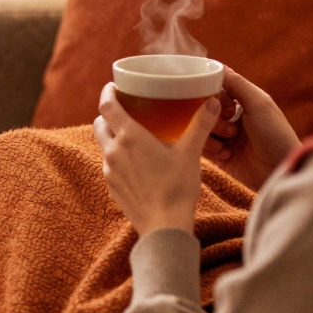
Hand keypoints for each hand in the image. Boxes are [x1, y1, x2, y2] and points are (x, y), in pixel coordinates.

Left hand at [94, 82, 221, 235]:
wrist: (164, 226)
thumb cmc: (177, 187)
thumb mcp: (191, 153)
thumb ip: (200, 125)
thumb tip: (213, 103)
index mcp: (129, 136)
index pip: (106, 105)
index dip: (107, 92)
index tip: (114, 86)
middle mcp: (113, 151)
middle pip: (100, 123)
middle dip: (108, 114)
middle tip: (125, 110)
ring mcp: (110, 170)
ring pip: (104, 145)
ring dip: (113, 137)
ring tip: (132, 136)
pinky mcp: (111, 187)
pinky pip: (110, 165)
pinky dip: (118, 158)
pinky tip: (136, 163)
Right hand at [201, 68, 300, 190]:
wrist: (279, 171)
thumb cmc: (275, 134)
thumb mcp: (258, 103)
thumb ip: (237, 83)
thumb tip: (216, 65)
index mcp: (245, 101)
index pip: (217, 88)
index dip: (212, 93)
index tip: (216, 101)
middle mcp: (234, 116)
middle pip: (206, 108)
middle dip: (212, 117)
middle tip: (228, 127)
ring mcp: (227, 136)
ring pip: (202, 127)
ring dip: (211, 134)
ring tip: (227, 143)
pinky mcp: (220, 155)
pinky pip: (202, 146)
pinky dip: (212, 149)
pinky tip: (227, 154)